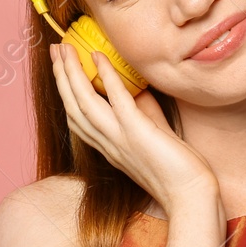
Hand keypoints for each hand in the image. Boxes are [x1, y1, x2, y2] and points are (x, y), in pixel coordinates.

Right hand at [50, 41, 220, 216]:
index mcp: (109, 147)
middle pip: (73, 106)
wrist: (191, 196)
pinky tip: (98, 56)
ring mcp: (119, 138)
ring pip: (84, 102)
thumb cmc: (178, 170)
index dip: (66, 92)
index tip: (61, 68)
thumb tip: (137, 88)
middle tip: (54, 50)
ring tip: (64, 49)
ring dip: (71, 73)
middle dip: (61, 76)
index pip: (77, 117)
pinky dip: (106, 76)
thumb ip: (142, 113)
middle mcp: (107, 143)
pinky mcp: (137, 133)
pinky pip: (117, 99)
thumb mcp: (154, 135)